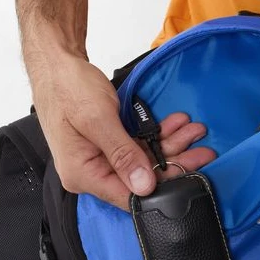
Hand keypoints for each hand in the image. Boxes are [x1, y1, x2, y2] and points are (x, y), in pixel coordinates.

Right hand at [30, 52, 214, 209]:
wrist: (56, 64)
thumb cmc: (68, 87)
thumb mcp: (97, 119)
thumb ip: (122, 154)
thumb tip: (143, 187)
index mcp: (83, 174)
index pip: (128, 196)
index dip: (162, 187)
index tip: (192, 173)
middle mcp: (92, 172)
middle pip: (141, 178)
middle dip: (175, 162)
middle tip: (204, 151)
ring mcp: (102, 159)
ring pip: (144, 161)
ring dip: (170, 145)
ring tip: (195, 130)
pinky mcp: (109, 145)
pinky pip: (138, 147)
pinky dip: (157, 135)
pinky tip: (176, 124)